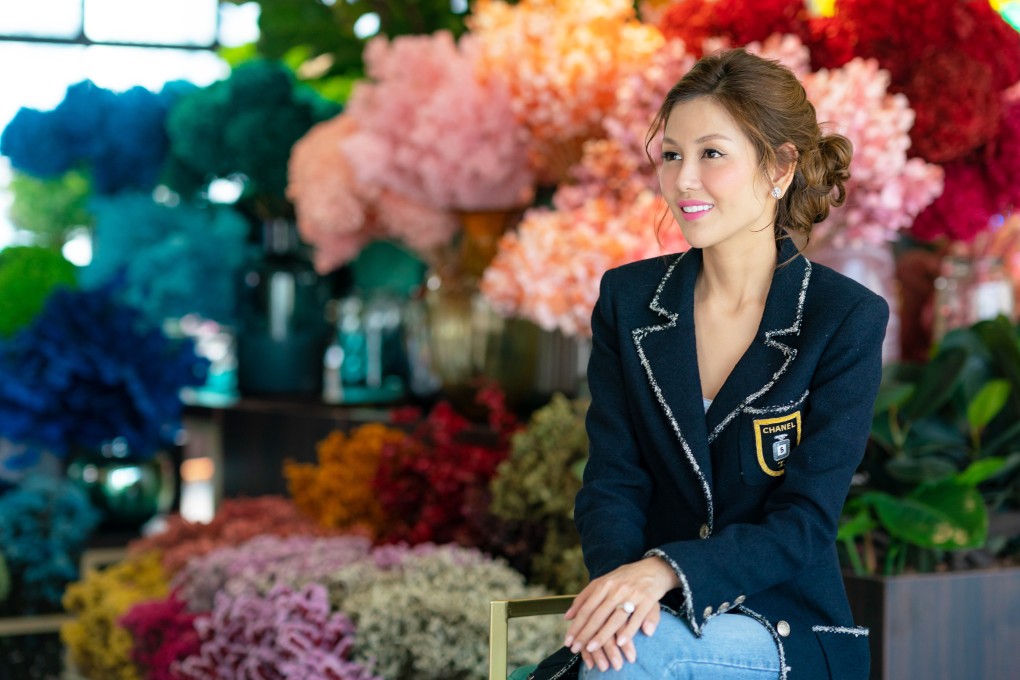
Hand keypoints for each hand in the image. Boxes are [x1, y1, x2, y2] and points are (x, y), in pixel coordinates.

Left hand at [563, 556, 677, 670]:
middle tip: (575, 648)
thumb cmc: (624, 578)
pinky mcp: (647, 600)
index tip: (568, 641)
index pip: (586, 608)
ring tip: (592, 648)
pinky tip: (620, 643)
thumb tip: (567, 616)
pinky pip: (636, 618)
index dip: (576, 625)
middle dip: (585, 634)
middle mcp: (615, 589)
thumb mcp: (602, 582)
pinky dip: (628, 631)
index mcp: (603, 584)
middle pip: (597, 615)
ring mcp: (631, 595)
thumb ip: (584, 598)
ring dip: (602, 635)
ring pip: (615, 618)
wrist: (653, 568)